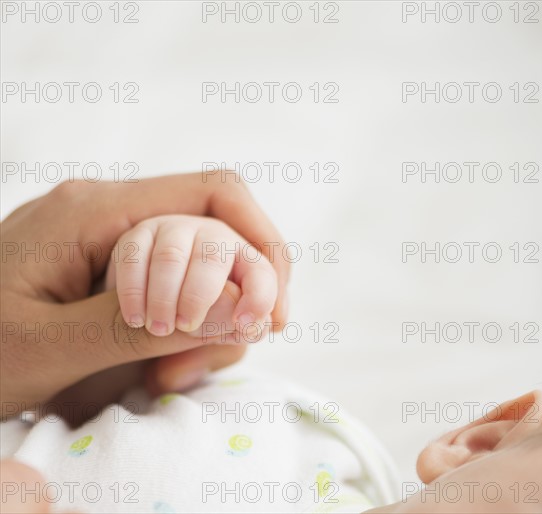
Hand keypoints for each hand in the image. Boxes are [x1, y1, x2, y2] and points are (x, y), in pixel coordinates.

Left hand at [1, 172, 289, 418]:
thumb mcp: (41, 347)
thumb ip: (133, 326)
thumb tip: (233, 307)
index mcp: (96, 210)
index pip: (214, 194)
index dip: (261, 245)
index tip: (272, 313)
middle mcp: (113, 215)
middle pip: (218, 233)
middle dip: (236, 298)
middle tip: (202, 362)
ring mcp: (117, 244)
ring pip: (205, 268)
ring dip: (209, 325)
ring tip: (165, 377)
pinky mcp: (117, 275)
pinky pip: (178, 289)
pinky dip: (188, 333)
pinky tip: (157, 368)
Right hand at [105, 215, 276, 336]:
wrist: (154, 311)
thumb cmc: (198, 321)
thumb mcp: (220, 332)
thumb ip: (232, 331)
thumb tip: (246, 328)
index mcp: (246, 261)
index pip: (262, 274)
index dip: (259, 297)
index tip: (244, 326)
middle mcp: (215, 238)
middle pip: (213, 257)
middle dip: (199, 295)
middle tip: (185, 326)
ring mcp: (176, 231)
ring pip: (171, 257)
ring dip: (164, 297)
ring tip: (159, 328)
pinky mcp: (140, 236)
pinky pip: (134, 257)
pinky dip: (133, 291)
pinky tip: (136, 319)